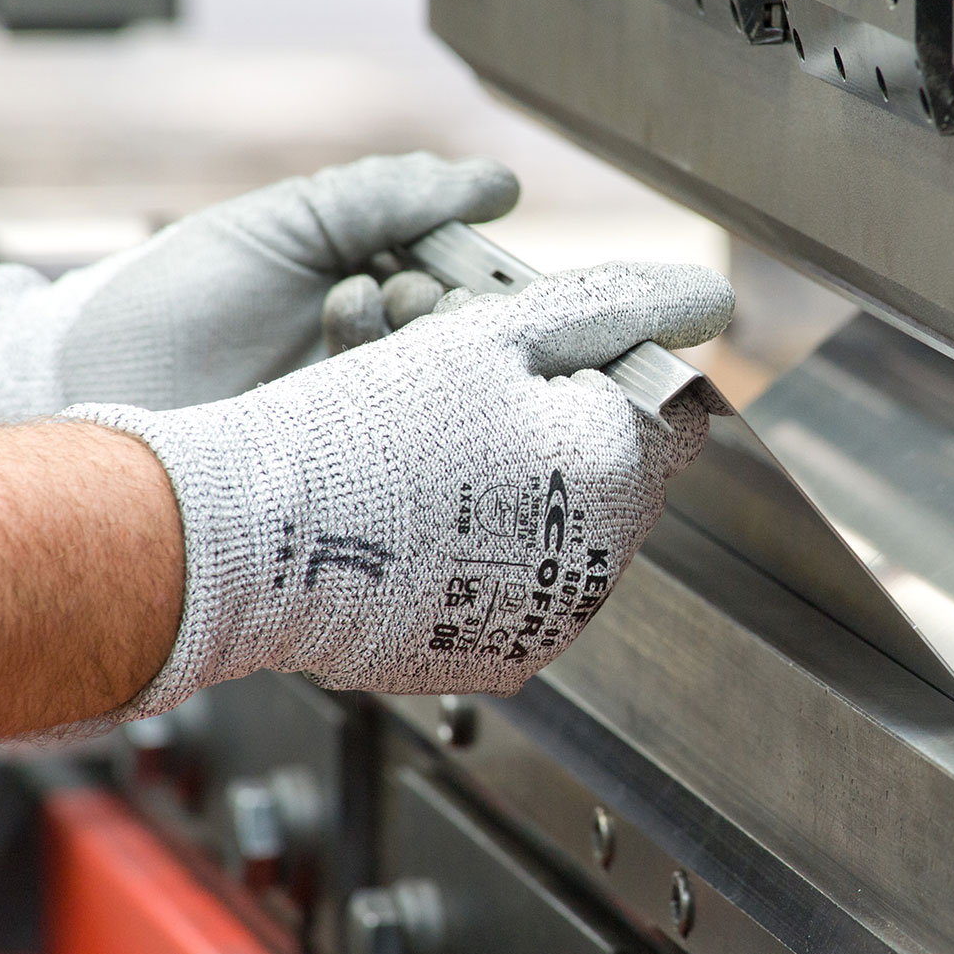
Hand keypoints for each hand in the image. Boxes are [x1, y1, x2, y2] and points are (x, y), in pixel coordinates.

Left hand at [0, 153, 518, 427]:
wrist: (85, 390)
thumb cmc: (171, 303)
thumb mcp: (283, 226)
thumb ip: (387, 196)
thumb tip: (498, 183)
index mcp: (364, 287)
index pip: (458, 274)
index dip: (472, 260)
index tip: (459, 248)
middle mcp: (373, 352)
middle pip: (467, 333)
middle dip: (455, 302)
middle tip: (421, 290)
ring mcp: (364, 412)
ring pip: (446, 377)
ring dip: (417, 328)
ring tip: (358, 307)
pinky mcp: (354, 468)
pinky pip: (413, 429)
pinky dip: (387, 370)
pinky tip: (339, 342)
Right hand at [65, 261, 734, 714]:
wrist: (254, 542)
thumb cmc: (365, 429)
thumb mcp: (490, 336)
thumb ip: (606, 308)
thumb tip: (700, 296)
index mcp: (619, 466)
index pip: (674, 408)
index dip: (612, 370)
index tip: (550, 361)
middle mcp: (605, 558)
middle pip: (625, 474)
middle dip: (572, 432)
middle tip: (481, 406)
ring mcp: (551, 617)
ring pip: (575, 533)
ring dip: (534, 495)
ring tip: (440, 469)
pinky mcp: (498, 656)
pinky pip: (520, 590)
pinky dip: (490, 555)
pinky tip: (424, 526)